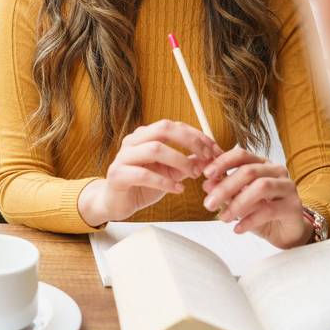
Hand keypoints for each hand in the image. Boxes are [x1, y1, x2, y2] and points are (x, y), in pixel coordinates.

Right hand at [78, 119, 221, 226]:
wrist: (116, 203)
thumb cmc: (141, 184)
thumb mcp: (169, 172)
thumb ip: (187, 163)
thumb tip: (210, 157)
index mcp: (145, 135)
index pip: (173, 126)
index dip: (196, 135)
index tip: (214, 149)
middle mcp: (133, 141)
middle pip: (163, 129)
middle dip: (189, 141)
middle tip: (207, 157)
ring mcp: (123, 157)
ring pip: (154, 149)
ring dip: (180, 161)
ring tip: (194, 174)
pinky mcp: (118, 175)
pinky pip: (143, 174)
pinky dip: (164, 182)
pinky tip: (177, 189)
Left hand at [202, 147, 312, 248]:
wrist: (286, 231)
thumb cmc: (262, 210)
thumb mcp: (239, 199)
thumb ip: (225, 190)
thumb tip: (207, 184)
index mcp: (261, 163)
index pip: (241, 155)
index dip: (223, 162)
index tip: (207, 174)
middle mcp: (276, 170)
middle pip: (249, 171)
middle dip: (225, 187)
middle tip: (209, 203)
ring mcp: (287, 187)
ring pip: (261, 187)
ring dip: (238, 203)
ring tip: (223, 217)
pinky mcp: (293, 206)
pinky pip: (269, 210)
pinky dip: (250, 220)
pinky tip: (237, 228)